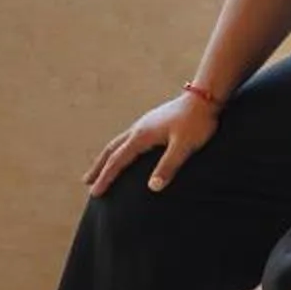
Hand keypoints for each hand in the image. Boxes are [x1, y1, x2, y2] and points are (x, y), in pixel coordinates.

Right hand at [84, 92, 221, 197]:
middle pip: (111, 150)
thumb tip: (152, 188)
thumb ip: (168, 166)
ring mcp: (144, 124)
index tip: (95, 192)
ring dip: (106, 157)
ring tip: (100, 168)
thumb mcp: (184, 146)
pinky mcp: (151, 122)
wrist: (204, 97)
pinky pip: (127, 139)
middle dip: (98, 167)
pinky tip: (125, 153)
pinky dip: (118, 149)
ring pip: (118, 142)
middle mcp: (138, 129)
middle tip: (86, 181)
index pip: (118, 160)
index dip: (106, 177)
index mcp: (142, 136)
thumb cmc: (196, 122)